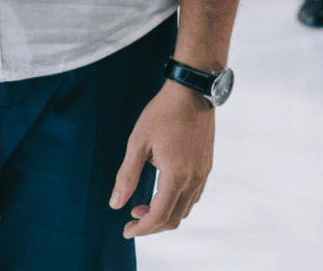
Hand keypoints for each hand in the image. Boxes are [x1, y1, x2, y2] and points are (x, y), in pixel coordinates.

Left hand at [111, 82, 215, 237]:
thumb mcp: (138, 143)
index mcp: (175, 176)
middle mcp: (193, 179)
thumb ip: (126, 176)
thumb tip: (115, 204)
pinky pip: (193, 196)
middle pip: (174, 219)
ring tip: (143, 205)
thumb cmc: (163, 113)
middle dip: (151, 226)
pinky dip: (177, 203)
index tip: (126, 230)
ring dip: (164, 214)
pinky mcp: (206, 166)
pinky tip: (162, 192)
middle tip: (131, 219)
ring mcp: (203, 173)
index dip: (141, 229)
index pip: (159, 216)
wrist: (192, 92)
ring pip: (185, 210)